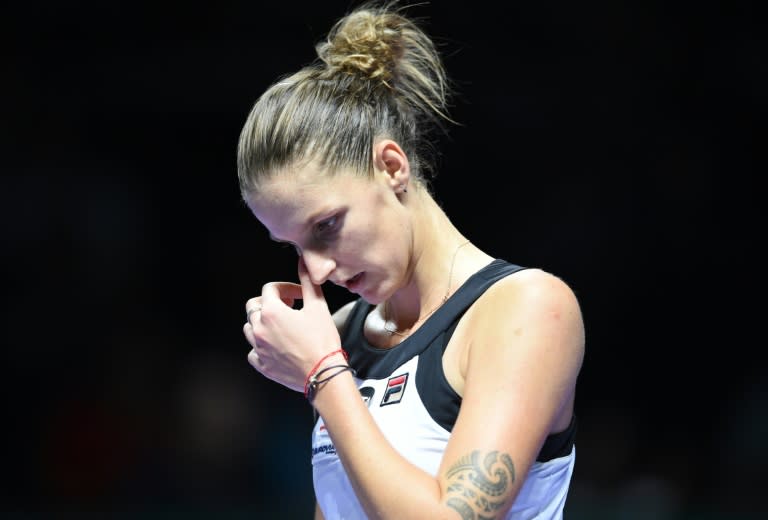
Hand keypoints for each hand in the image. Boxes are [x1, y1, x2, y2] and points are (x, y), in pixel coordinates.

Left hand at [243, 257, 341, 391]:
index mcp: (271, 312)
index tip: (298, 295)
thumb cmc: (322, 341)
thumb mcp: (318, 307)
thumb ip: (308, 283)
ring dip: (262, 323)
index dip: (285, 288)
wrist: (324, 373)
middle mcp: (260, 329)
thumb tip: (304, 264)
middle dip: (269, 303)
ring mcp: (258, 348)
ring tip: (280, 326)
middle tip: (288, 308)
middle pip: (253, 306)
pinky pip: (253, 351)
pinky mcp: (262, 365)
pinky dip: (261, 346)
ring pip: (249, 328)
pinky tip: (275, 346)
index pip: (269, 289)